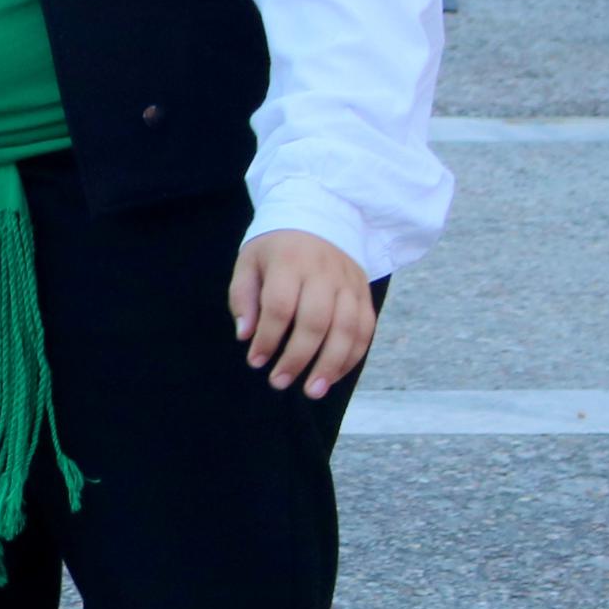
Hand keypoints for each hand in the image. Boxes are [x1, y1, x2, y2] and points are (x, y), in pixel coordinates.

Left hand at [229, 229, 377, 398]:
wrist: (321, 217)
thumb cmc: (277, 248)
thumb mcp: (250, 262)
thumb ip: (243, 297)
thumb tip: (245, 335)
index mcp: (290, 262)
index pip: (280, 306)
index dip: (267, 338)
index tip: (255, 362)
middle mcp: (324, 273)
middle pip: (316, 322)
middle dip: (297, 357)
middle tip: (279, 382)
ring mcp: (349, 284)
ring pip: (347, 329)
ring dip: (330, 365)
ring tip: (313, 390)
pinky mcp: (365, 294)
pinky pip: (365, 330)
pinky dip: (351, 357)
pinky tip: (334, 376)